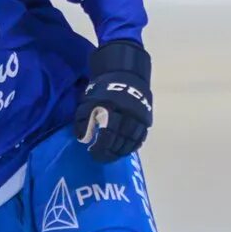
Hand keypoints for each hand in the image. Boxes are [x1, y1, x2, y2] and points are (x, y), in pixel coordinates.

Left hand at [74, 40, 152, 163]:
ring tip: (114, 155)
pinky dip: (134, 145)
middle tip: (103, 158)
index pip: (107, 137)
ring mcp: (139, 117)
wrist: (125, 73)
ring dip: (122, 151)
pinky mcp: (146, 117)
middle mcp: (127, 115)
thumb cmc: (103, 89)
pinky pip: (141, 136)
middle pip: (120, 142)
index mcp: (111, 111)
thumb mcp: (88, 101)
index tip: (93, 154)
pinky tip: (127, 149)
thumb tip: (83, 140)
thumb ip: (84, 120)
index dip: (100, 149)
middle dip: (111, 153)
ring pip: (132, 141)